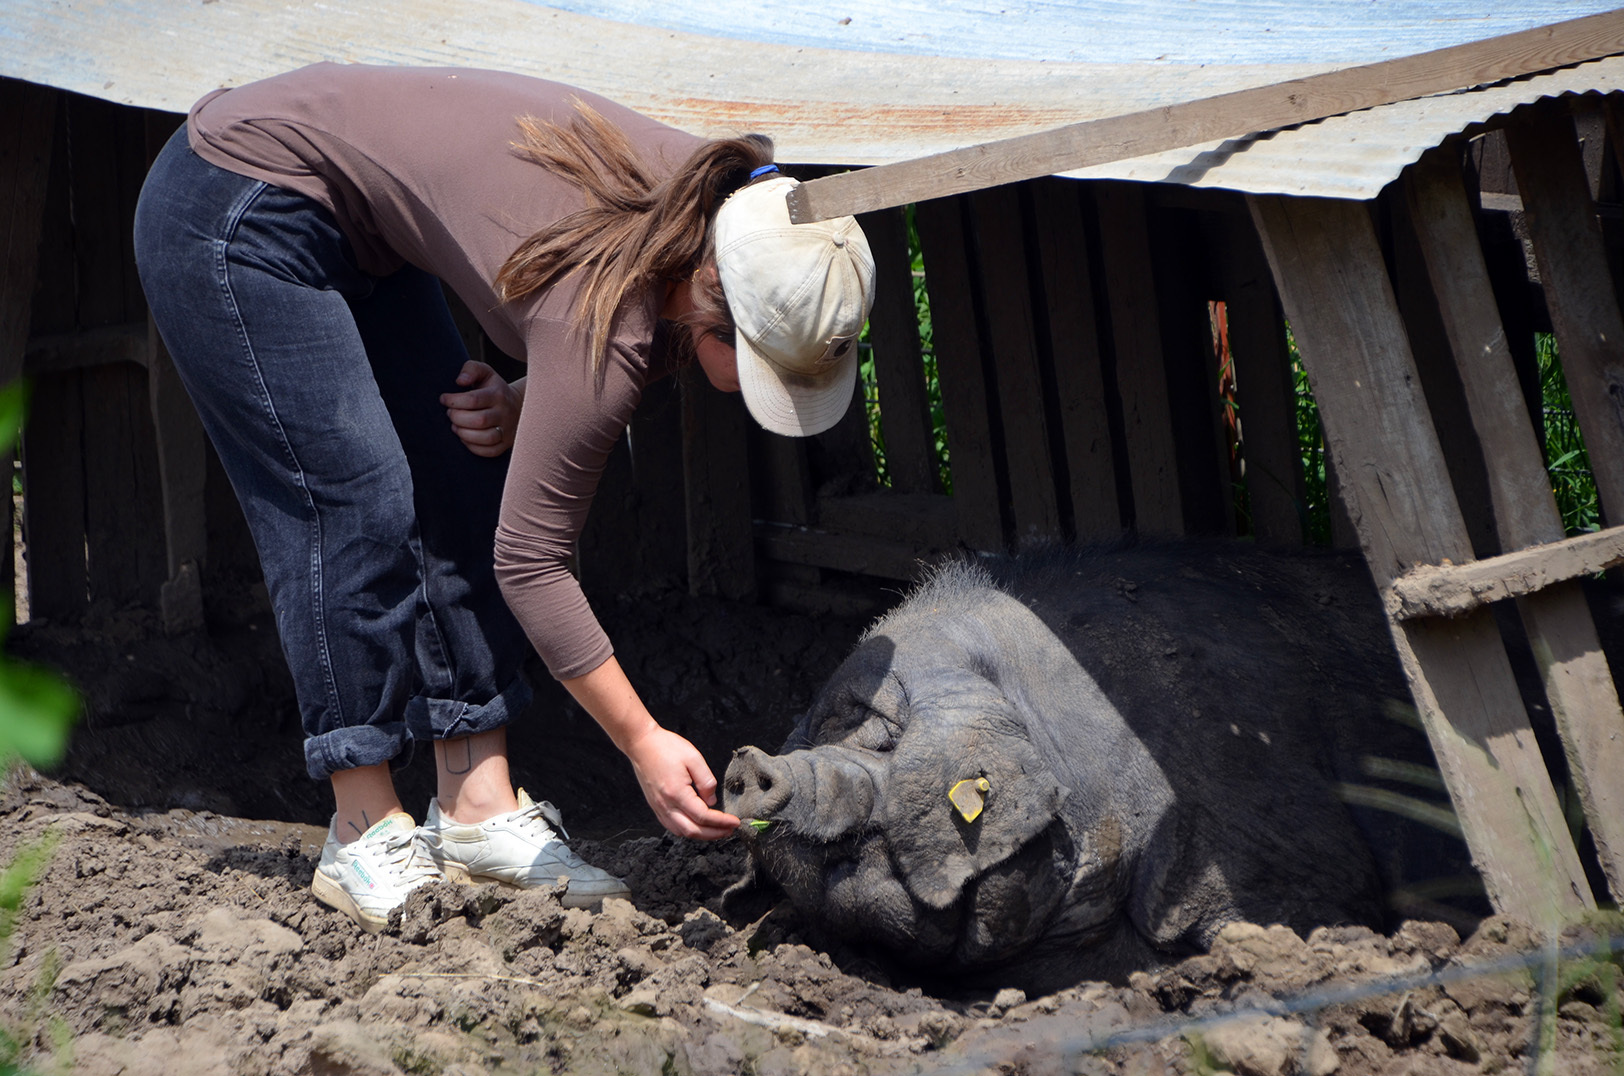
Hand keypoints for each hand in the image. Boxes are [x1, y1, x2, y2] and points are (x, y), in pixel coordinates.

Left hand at [439, 360, 521, 456]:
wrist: (519, 405)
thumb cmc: (494, 389)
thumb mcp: (485, 373)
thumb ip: (471, 369)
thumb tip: (460, 381)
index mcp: (498, 394)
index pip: (473, 399)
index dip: (453, 401)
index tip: (444, 399)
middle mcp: (505, 413)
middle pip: (478, 420)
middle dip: (457, 418)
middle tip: (450, 414)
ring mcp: (507, 430)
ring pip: (485, 438)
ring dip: (464, 434)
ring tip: (456, 427)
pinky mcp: (506, 443)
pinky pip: (490, 451)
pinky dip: (473, 447)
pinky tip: (465, 438)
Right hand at [622, 725, 740, 840]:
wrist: (641, 744)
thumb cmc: (666, 747)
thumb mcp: (694, 758)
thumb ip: (706, 782)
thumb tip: (712, 801)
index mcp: (677, 793)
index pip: (703, 816)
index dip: (721, 822)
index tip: (735, 822)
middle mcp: (666, 805)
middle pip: (693, 831)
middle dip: (715, 834)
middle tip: (730, 830)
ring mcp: (659, 807)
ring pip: (682, 832)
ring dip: (702, 835)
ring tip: (717, 830)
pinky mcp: (655, 806)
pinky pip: (672, 826)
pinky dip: (688, 830)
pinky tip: (697, 825)